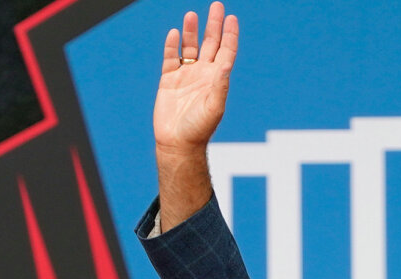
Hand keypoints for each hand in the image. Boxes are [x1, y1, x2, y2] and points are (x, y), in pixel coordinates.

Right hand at [154, 2, 237, 156]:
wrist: (177, 142)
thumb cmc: (199, 128)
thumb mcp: (214, 107)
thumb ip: (219, 85)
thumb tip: (225, 64)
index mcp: (217, 79)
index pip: (226, 52)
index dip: (230, 35)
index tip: (232, 18)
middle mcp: (203, 74)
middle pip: (210, 44)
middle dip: (214, 25)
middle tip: (217, 5)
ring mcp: (186, 76)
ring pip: (190, 47)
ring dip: (191, 31)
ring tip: (192, 14)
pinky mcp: (168, 80)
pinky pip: (170, 58)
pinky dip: (171, 45)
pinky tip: (173, 34)